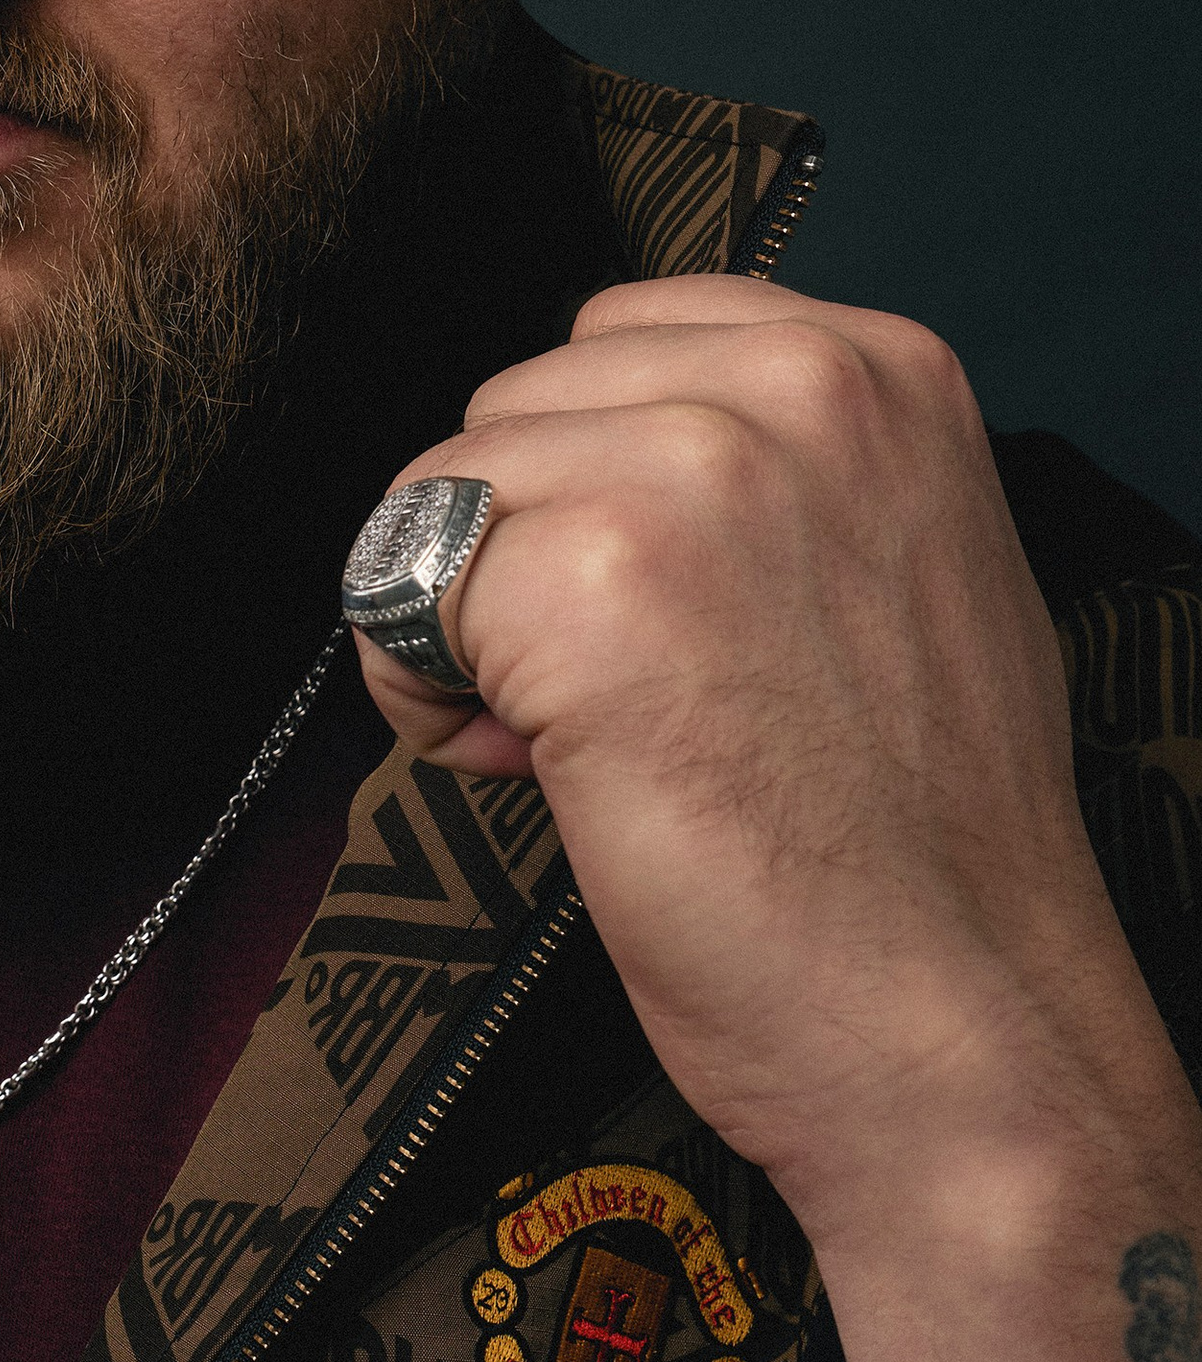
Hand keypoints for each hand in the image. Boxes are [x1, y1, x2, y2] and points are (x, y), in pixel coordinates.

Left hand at [351, 279, 1172, 1245]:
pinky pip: (398, 583)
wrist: (962, 1027)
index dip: (586, 480)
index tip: (642, 602)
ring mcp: (692, 473)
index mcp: (879, 371)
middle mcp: (795, 389)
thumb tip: (577, 475)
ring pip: (443, 489)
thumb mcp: (896, 571)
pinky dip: (418, 687)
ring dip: (461, 620)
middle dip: (519, 548)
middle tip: (609, 697)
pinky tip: (522, 765)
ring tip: (573, 739)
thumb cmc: (912, 845)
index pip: (615, 335)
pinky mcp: (591, 581)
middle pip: (511, 407)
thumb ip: (768, 480)